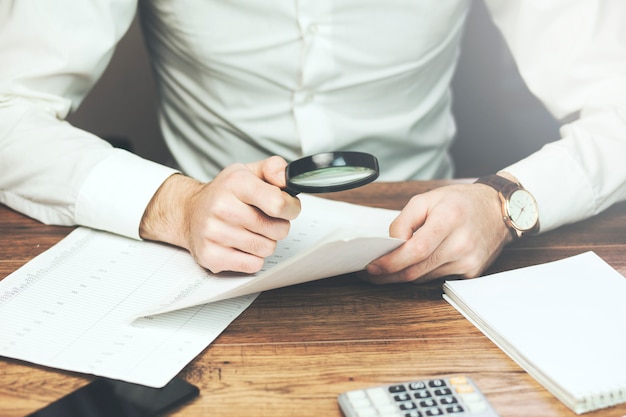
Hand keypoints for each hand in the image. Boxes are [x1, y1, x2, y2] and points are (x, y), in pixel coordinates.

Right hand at [140, 156, 300, 272]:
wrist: (189, 212)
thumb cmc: (224, 193)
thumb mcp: (248, 171)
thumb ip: (274, 168)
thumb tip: (288, 178)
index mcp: (236, 183)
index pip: (278, 203)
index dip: (291, 208)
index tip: (288, 207)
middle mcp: (222, 207)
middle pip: (278, 229)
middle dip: (278, 226)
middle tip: (264, 219)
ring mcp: (214, 233)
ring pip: (267, 248)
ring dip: (265, 242)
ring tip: (251, 231)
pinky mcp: (211, 256)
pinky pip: (253, 265)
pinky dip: (253, 257)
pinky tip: (241, 245)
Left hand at [362, 182, 511, 283]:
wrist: (497, 210)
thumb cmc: (460, 202)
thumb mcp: (426, 199)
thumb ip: (403, 222)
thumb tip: (391, 246)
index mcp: (449, 219)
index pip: (416, 250)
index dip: (391, 262)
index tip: (372, 267)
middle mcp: (462, 243)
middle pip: (417, 269)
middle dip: (389, 275)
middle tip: (371, 274)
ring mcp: (469, 261)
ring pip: (425, 277)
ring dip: (404, 275)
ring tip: (387, 269)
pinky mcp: (472, 273)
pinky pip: (438, 278)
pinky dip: (423, 273)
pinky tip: (415, 265)